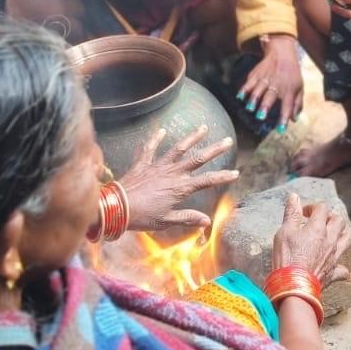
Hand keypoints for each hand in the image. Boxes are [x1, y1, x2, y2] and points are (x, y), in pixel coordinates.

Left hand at [114, 126, 237, 234]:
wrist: (115, 207)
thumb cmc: (141, 217)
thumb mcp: (166, 221)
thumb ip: (187, 219)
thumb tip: (207, 221)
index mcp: (179, 188)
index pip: (206, 181)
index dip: (222, 177)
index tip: (236, 173)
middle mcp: (172, 173)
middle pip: (197, 159)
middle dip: (214, 150)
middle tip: (227, 140)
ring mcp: (157, 166)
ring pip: (178, 149)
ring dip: (192, 138)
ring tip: (203, 128)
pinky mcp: (143, 164)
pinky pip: (150, 149)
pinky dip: (155, 139)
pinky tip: (162, 131)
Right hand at [238, 36, 304, 127]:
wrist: (282, 53)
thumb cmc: (292, 73)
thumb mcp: (299, 87)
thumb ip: (297, 104)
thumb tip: (294, 119)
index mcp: (289, 90)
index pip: (287, 105)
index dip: (284, 118)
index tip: (280, 129)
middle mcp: (277, 84)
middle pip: (270, 96)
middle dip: (265, 106)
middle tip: (261, 116)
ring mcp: (265, 78)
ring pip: (258, 89)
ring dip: (253, 99)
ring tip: (250, 108)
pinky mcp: (256, 74)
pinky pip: (249, 82)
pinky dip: (244, 89)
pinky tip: (240, 96)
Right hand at [270, 194, 350, 286]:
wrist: (294, 286)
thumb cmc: (287, 258)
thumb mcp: (284, 232)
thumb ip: (291, 213)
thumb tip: (294, 197)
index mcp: (318, 227)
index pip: (321, 208)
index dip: (311, 207)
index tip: (302, 213)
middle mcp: (330, 239)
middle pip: (339, 221)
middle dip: (330, 217)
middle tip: (319, 220)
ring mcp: (334, 256)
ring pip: (347, 240)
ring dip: (341, 235)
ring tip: (331, 236)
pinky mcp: (333, 272)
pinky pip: (343, 268)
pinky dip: (340, 266)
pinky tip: (335, 265)